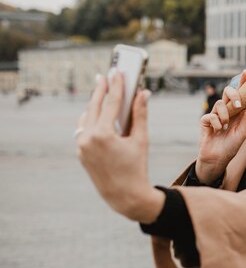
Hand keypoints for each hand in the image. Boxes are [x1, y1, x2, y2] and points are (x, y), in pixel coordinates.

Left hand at [76, 71, 163, 222]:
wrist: (124, 195)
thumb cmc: (136, 167)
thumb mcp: (141, 139)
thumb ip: (140, 114)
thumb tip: (143, 93)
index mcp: (103, 134)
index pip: (110, 103)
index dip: (116, 85)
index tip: (117, 71)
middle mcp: (88, 138)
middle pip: (94, 106)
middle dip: (100, 89)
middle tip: (105, 75)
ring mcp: (81, 146)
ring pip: (86, 117)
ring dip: (94, 103)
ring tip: (101, 91)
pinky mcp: (80, 152)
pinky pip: (83, 129)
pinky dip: (90, 118)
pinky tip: (96, 112)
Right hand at [196, 72, 245, 182]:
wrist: (218, 159)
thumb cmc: (231, 147)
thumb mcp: (242, 132)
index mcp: (237, 112)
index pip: (240, 94)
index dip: (242, 83)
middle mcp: (226, 111)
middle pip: (228, 92)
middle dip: (233, 95)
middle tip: (238, 104)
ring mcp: (215, 115)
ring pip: (220, 104)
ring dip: (225, 115)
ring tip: (226, 127)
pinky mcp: (205, 121)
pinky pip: (210, 116)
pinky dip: (216, 123)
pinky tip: (218, 131)